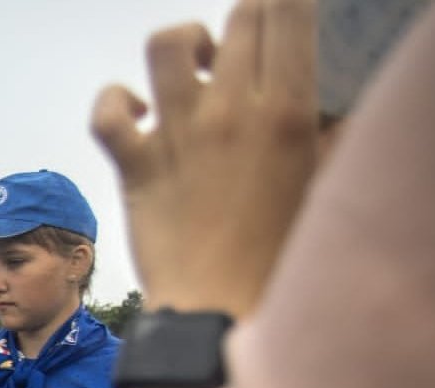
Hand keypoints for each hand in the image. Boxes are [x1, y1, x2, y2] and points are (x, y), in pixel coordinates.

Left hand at [91, 0, 317, 318]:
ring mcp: (178, 135)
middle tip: (250, 57)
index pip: (287, 14)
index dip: (285, 7)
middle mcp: (232, 111)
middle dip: (246, 24)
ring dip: (185, 44)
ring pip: (167, 45)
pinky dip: (115, 102)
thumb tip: (326, 105)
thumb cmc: (279, 255)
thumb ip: (326, 134)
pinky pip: (108, 111)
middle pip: (238, 20)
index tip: (283, 26)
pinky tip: (139, 114)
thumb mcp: (322, 185)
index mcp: (290, 112)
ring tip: (198, 70)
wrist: (220, 310)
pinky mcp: (135, 165)